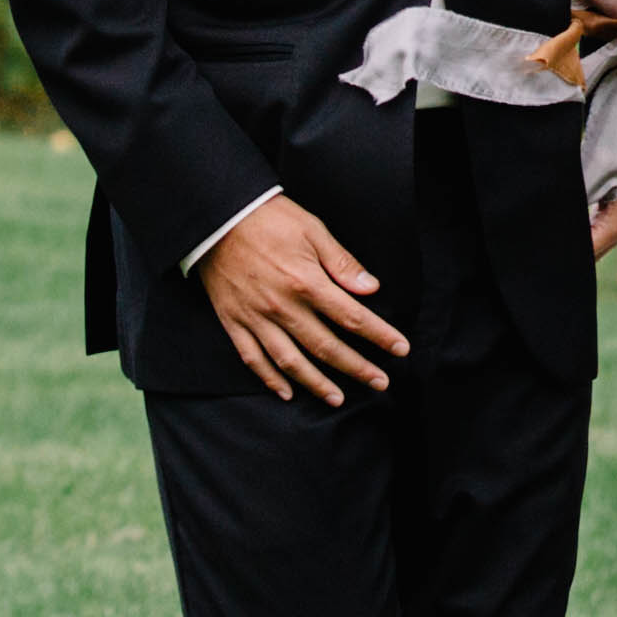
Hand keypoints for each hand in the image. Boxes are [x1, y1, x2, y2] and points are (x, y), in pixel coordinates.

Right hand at [197, 197, 407, 406]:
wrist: (216, 216)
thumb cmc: (269, 218)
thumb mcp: (312, 230)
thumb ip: (342, 263)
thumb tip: (371, 288)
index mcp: (306, 282)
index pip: (352, 317)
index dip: (379, 335)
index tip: (400, 349)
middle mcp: (282, 307)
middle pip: (326, 347)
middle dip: (357, 368)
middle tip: (380, 383)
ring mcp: (256, 318)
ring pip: (291, 362)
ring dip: (317, 384)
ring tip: (338, 400)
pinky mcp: (234, 321)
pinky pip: (253, 358)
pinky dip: (270, 379)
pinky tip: (287, 393)